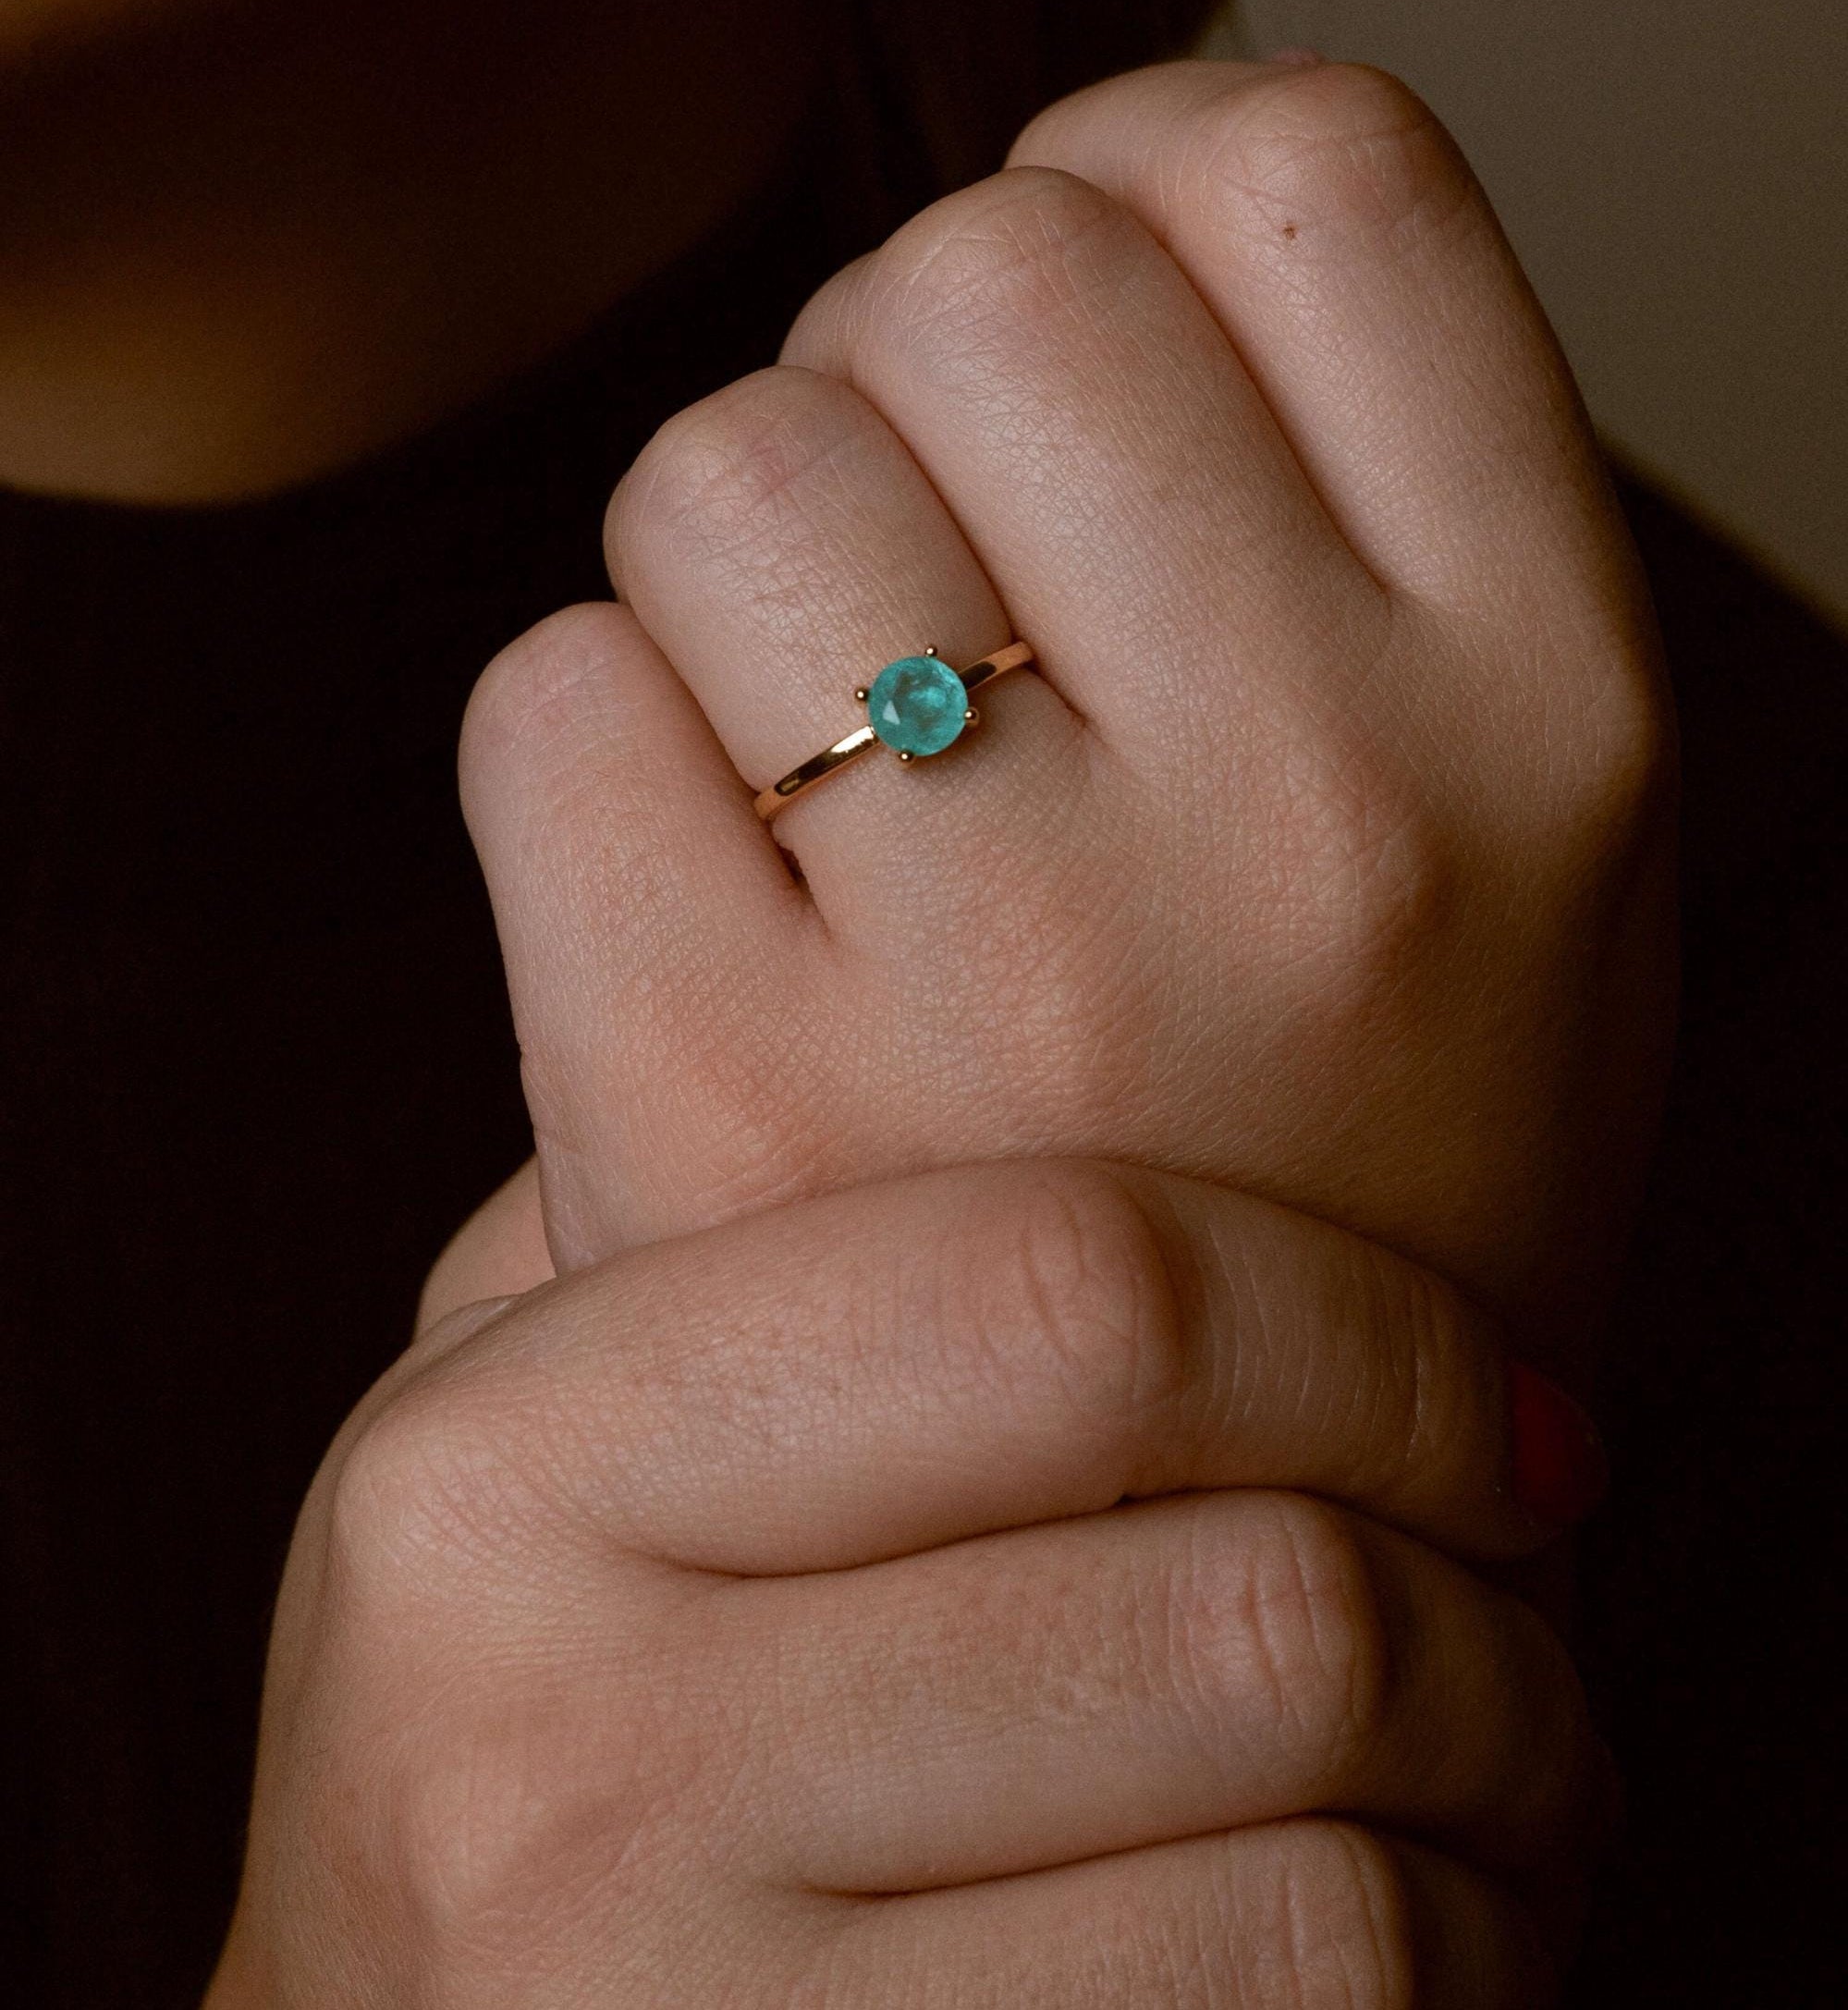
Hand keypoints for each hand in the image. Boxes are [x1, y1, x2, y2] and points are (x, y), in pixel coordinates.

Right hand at [211, 1161, 1606, 2005]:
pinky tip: (1416, 1933)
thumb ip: (708, 1228)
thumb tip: (1051, 1003)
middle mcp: (539, 1746)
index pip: (1067, 1288)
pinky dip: (1445, 1983)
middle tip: (1536, 1599)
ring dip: (1499, 1822)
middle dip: (1501, 1612)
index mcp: (496, 1465)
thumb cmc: (550, 1733)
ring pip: (1324, 1878)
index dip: (1373, 1334)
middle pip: (1253, 1604)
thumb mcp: (549, 1458)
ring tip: (1505, 1778)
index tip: (1503, 1398)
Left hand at [462, 58, 1674, 1367]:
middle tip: (935, 562)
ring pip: (730, 457)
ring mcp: (1026, 970)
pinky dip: (584, 748)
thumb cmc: (1335, 1118)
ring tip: (829, 755)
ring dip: (732, 558)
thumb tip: (1088, 160)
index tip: (1093, 318)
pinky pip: (545, 697)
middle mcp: (1335, 813)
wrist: (1210, 1541)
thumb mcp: (1507, 801)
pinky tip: (707, 892)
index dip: (1145, 162)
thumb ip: (1356, 467)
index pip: (1316, 168)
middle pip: (982, 266)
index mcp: (1560, 699)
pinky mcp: (728, 1102)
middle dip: (906, 364)